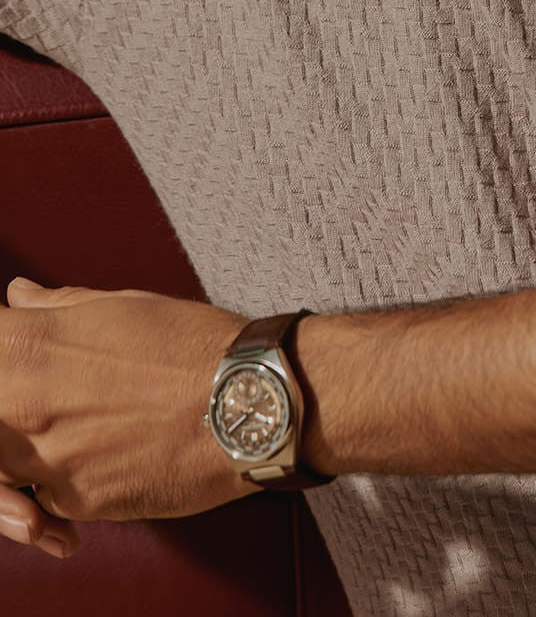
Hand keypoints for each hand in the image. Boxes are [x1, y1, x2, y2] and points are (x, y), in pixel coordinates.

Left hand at [0, 278, 262, 557]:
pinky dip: (61, 487)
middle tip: (60, 398)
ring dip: (23, 454)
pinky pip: (45, 499)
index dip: (4, 351)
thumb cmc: (195, 344)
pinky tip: (105, 459)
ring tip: (80, 431)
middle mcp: (23, 402)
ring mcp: (45, 458)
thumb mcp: (125, 307)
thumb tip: (20, 296)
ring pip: (3, 467)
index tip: (23, 353)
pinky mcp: (75, 502)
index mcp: (30, 343)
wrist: (250, 401)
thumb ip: (60, 307)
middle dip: (12, 404)